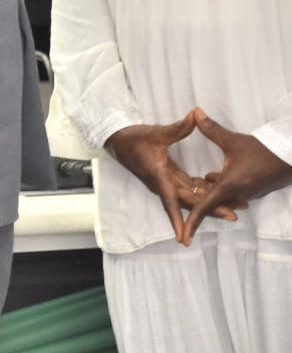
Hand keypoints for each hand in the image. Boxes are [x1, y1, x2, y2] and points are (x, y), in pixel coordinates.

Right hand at [104, 115, 224, 244]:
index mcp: (159, 176)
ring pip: (191, 198)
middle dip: (210, 210)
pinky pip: (188, 190)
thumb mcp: (156, 133)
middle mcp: (163, 184)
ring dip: (210, 204)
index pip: (171, 201)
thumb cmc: (133, 139)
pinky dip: (203, 193)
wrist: (118, 141)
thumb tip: (196, 116)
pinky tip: (218, 192)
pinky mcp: (169, 178)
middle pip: (189, 202)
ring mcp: (166, 182)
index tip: (185, 236)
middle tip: (233, 215)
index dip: (178, 219)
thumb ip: (178, 128)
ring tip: (233, 208)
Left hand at [183, 109, 291, 243]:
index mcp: (229, 186)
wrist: (289, 157)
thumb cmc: (262, 150)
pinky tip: (206, 179)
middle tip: (179, 221)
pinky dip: (214, 189)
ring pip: (217, 199)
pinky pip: (226, 194)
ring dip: (204, 195)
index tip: (183, 236)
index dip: (191, 220)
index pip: (204, 207)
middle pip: (208, 205)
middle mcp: (235, 195)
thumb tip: (194, 112)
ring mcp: (242, 195)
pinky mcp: (247, 191)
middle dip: (193, 208)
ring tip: (185, 192)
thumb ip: (211, 129)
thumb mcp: (233, 140)